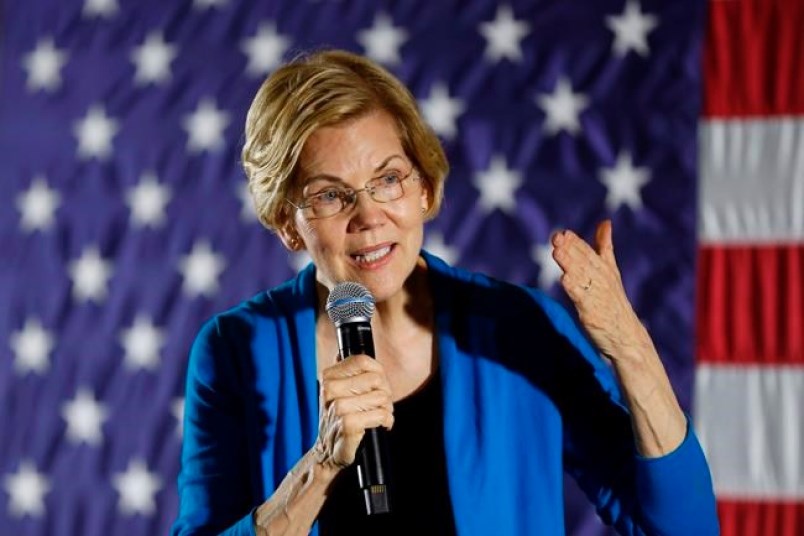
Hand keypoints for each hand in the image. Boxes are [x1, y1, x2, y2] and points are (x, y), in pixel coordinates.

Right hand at [313, 354, 393, 470]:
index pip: (362, 360)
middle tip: (380, 404)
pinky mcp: (348, 424)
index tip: (378, 384)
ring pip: (381, 397)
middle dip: (385, 392)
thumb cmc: (337, 421)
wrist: (327, 453)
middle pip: (376, 378)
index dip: (378, 371)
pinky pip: (381, 414)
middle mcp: (330, 390)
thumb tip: (340, 352)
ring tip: (378, 415)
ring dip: (386, 408)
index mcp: (328, 377)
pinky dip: (386, 421)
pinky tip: (380, 425)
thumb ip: (341, 372)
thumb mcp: (335, 393)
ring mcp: (339, 407)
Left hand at [551, 220, 650, 361]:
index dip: (576, 243)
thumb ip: (605, 246)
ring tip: (557, 252)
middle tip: (557, 238)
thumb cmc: (613, 302)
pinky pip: (583, 300)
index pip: (589, 253)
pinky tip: (565, 280)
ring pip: (582, 277)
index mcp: (605, 270)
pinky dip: (575, 289)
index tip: (564, 233)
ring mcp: (598, 298)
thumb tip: (605, 222)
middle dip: (570, 250)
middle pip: (584, 262)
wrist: (627, 336)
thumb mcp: (611, 271)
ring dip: (570, 264)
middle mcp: (602, 281)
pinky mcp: (593, 314)